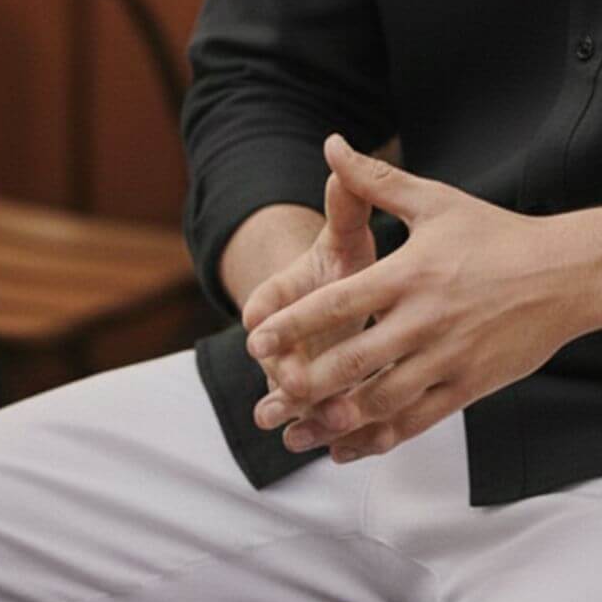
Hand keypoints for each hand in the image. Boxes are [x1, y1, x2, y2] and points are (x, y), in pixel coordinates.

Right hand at [239, 154, 378, 423]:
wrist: (336, 299)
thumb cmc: (341, 262)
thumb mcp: (345, 232)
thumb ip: (344, 203)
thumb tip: (339, 152)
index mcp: (276, 295)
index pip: (261, 304)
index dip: (260, 316)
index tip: (256, 329)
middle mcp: (277, 339)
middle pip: (273, 359)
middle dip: (282, 374)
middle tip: (292, 387)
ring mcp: (294, 373)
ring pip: (294, 397)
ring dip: (301, 413)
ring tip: (310, 429)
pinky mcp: (315, 400)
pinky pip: (317, 418)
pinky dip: (325, 433)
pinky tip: (340, 449)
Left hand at [245, 134, 584, 461]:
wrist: (565, 274)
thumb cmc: (496, 234)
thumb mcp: (435, 201)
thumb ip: (376, 181)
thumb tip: (333, 146)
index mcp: (412, 273)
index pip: (340, 302)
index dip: (294, 323)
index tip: (256, 339)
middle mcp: (426, 319)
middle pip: (353, 362)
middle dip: (305, 384)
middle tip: (268, 397)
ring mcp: (448, 357)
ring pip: (380, 401)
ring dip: (333, 421)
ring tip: (296, 430)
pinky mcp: (468, 387)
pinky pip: (414, 422)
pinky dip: (376, 440)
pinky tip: (346, 447)